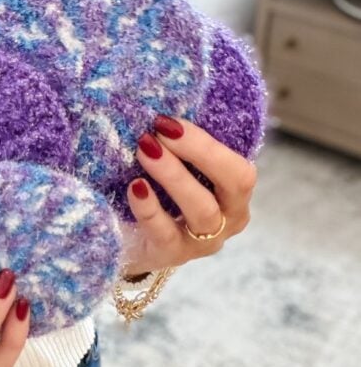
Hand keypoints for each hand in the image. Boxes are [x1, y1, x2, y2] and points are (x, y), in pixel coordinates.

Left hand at [122, 114, 257, 275]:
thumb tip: (162, 112)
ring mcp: (202, 241)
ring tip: (145, 150)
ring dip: (174, 176)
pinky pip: (165, 232)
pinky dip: (150, 207)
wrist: (126, 240)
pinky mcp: (171, 254)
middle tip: (159, 131)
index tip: (171, 121)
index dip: (208, 143)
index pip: (239, 168)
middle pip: (234, 185)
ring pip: (203, 210)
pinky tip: (135, 187)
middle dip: (199, 152)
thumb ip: (178, 145)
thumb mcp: (174, 166)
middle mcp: (227, 218)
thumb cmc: (157, 192)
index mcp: (233, 192)